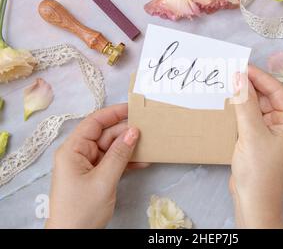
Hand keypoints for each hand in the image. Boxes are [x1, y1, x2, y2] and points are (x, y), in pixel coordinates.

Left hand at [45, 103, 146, 228]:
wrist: (72, 238)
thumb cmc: (81, 209)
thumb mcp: (104, 180)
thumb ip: (119, 154)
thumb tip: (133, 131)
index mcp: (73, 149)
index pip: (94, 123)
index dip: (113, 113)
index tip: (133, 108)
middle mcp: (79, 154)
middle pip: (105, 135)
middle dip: (125, 132)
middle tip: (148, 129)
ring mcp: (87, 165)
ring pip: (111, 148)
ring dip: (129, 147)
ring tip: (149, 144)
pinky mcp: (95, 176)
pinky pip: (113, 162)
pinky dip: (127, 161)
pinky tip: (143, 161)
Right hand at [230, 65, 282, 227]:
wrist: (253, 200)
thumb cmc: (259, 169)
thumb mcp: (252, 133)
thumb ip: (245, 103)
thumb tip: (238, 76)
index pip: (278, 91)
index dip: (259, 76)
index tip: (241, 65)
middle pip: (269, 96)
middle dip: (251, 85)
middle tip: (231, 71)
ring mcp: (274, 130)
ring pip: (259, 105)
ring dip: (246, 96)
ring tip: (228, 81)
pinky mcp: (261, 137)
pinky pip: (253, 116)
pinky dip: (242, 108)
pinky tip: (231, 99)